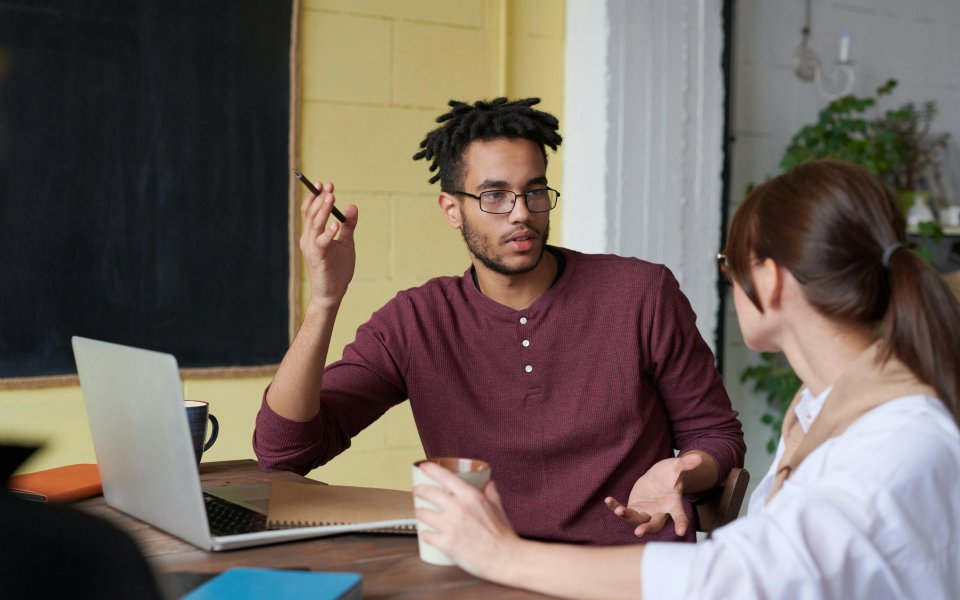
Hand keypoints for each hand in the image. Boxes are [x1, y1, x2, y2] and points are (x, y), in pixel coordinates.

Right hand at [299, 179, 357, 307]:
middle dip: (319, 198)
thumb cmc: (337, 269)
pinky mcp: (318, 259)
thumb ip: (349, 225)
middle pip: (311, 214)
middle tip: (329, 186)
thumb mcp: (346, 243)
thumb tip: (352, 206)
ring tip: (331, 197)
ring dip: (323, 210)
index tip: (324, 183)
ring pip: (315, 225)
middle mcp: (308, 239)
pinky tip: (336, 225)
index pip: (310, 211)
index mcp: (312, 235)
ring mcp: (311, 249)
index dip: (315, 196)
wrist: (332, 293)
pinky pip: (321, 243)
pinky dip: (328, 233)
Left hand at [413, 462, 520, 580]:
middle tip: (417, 491)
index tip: (424, 466)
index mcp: (471, 497)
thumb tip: (488, 483)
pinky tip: (427, 534)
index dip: (431, 469)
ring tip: (420, 513)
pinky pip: (427, 535)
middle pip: (428, 493)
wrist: (505, 559)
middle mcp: (458, 508)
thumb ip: (491, 494)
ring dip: (419, 512)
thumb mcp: (498, 508)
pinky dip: (425, 534)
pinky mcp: (446, 543)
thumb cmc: (503, 535)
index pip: (445, 476)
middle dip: (419, 490)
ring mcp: (450, 526)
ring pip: (423, 513)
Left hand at [604, 452, 702, 537]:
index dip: (680, 523)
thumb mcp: (677, 467)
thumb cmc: (670, 474)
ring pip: (637, 520)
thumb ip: (686, 464)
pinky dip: (615, 507)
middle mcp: (659, 512)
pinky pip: (624, 511)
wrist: (659, 478)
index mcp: (673, 504)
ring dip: (627, 516)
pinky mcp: (635, 509)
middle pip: (654, 524)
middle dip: (647, 528)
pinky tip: (608, 500)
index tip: (680, 532)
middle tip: (638, 532)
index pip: (679, 515)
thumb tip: (698, 458)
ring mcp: (646, 512)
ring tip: (619, 510)